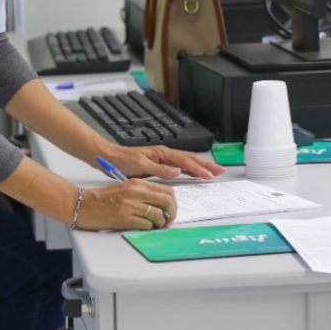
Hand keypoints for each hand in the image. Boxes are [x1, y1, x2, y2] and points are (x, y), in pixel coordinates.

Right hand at [75, 180, 178, 230]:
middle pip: (167, 202)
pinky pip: (146, 225)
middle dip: (171, 213)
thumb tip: (162, 204)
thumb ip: (144, 193)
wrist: (83, 205)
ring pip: (158, 215)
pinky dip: (148, 227)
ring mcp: (130, 205)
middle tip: (168, 220)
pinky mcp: (124, 218)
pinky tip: (143, 226)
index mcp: (137, 183)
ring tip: (154, 225)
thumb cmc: (103, 199)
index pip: (167, 190)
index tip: (171, 209)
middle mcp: (136, 192)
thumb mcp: (126, 188)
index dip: (173, 203)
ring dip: (160, 223)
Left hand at [107, 144, 221, 180]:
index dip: (199, 168)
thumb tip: (177, 171)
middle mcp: (165, 154)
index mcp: (162, 154)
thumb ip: (160, 169)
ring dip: (201, 166)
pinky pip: (180, 165)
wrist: (109, 157)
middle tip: (221, 171)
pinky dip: (190, 168)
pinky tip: (194, 172)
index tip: (210, 175)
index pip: (186, 161)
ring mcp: (163, 158)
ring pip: (187, 161)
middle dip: (206, 165)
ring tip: (213, 171)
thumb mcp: (140, 166)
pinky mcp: (159, 163)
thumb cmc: (122, 161)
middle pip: (191, 159)